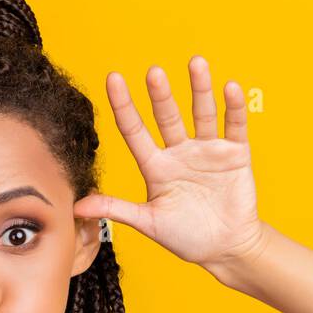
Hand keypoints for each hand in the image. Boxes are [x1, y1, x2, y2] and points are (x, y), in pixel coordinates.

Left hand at [74, 56, 265, 266]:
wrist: (226, 249)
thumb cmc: (186, 238)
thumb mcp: (148, 223)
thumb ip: (116, 209)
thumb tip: (76, 206)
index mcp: (156, 167)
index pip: (135, 131)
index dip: (124, 105)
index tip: (113, 78)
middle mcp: (180, 153)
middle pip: (168, 117)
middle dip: (160, 95)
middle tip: (153, 72)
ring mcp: (208, 151)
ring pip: (202, 113)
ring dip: (200, 89)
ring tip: (195, 63)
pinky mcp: (235, 155)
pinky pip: (234, 126)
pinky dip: (233, 108)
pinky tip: (228, 88)